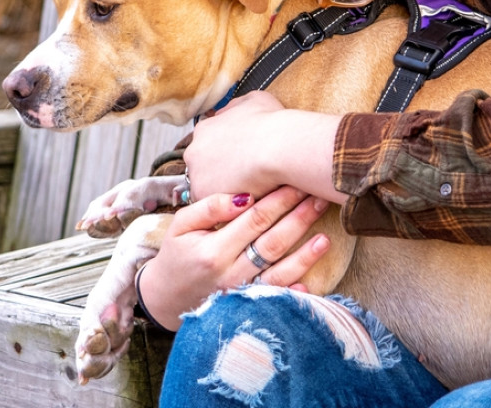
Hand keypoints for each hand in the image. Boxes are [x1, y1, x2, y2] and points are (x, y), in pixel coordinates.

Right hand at [136, 186, 330, 330]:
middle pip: (273, 242)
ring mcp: (241, 294)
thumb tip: (245, 196)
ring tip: (326, 237)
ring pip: (280, 274)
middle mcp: (230, 273)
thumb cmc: (177, 254)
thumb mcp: (181, 225)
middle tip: (321, 197)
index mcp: (214, 250)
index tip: (298, 181)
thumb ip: (210, 207)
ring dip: (305, 256)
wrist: (165, 299)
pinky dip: (294, 293)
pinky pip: (275, 301)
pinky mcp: (248, 309)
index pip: (256, 219)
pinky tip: (311, 281)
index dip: (280, 199)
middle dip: (299, 218)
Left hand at [183, 90, 346, 203]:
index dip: (227, 153)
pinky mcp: (205, 198)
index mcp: (205, 129)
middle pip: (204, 167)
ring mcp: (197, 176)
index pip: (208, 144)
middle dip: (221, 173)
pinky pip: (216, 207)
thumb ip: (237, 107)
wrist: (280, 148)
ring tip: (251, 192)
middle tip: (246, 177)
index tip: (241, 159)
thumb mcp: (255, 100)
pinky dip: (230, 207)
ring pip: (208, 188)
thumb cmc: (273, 124)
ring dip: (224, 190)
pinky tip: (249, 202)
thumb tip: (230, 111)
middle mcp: (194, 151)